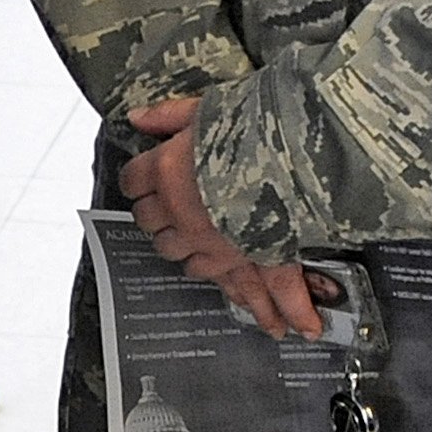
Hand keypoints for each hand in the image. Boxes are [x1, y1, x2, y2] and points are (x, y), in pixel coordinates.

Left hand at [118, 95, 325, 336]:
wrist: (297, 149)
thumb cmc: (254, 124)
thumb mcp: (205, 107)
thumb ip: (168, 115)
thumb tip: (137, 117)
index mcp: (166, 172)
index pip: (134, 182)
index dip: (140, 180)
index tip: (145, 178)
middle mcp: (182, 212)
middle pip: (153, 226)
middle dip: (160, 218)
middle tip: (170, 210)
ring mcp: (213, 241)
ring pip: (184, 257)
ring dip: (191, 252)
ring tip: (202, 246)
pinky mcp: (248, 257)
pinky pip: (247, 287)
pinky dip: (267, 305)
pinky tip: (283, 325)